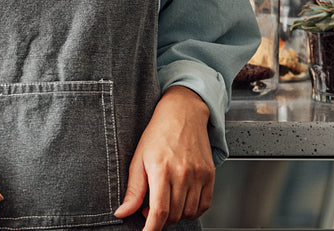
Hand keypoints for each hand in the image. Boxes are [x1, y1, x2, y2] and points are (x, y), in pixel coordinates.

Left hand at [113, 86, 214, 230]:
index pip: (158, 211)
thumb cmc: (158, 133)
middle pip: (173, 214)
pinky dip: (192, 210)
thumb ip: (133, 190)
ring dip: (175, 215)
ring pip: (188, 212)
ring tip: (165, 202)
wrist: (183, 114)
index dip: (151, 229)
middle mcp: (182, 174)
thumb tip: (122, 213)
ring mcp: (198, 175)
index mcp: (161, 169)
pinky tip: (182, 202)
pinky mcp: (210, 175)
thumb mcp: (138, 159)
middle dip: (159, 220)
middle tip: (150, 209)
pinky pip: (204, 205)